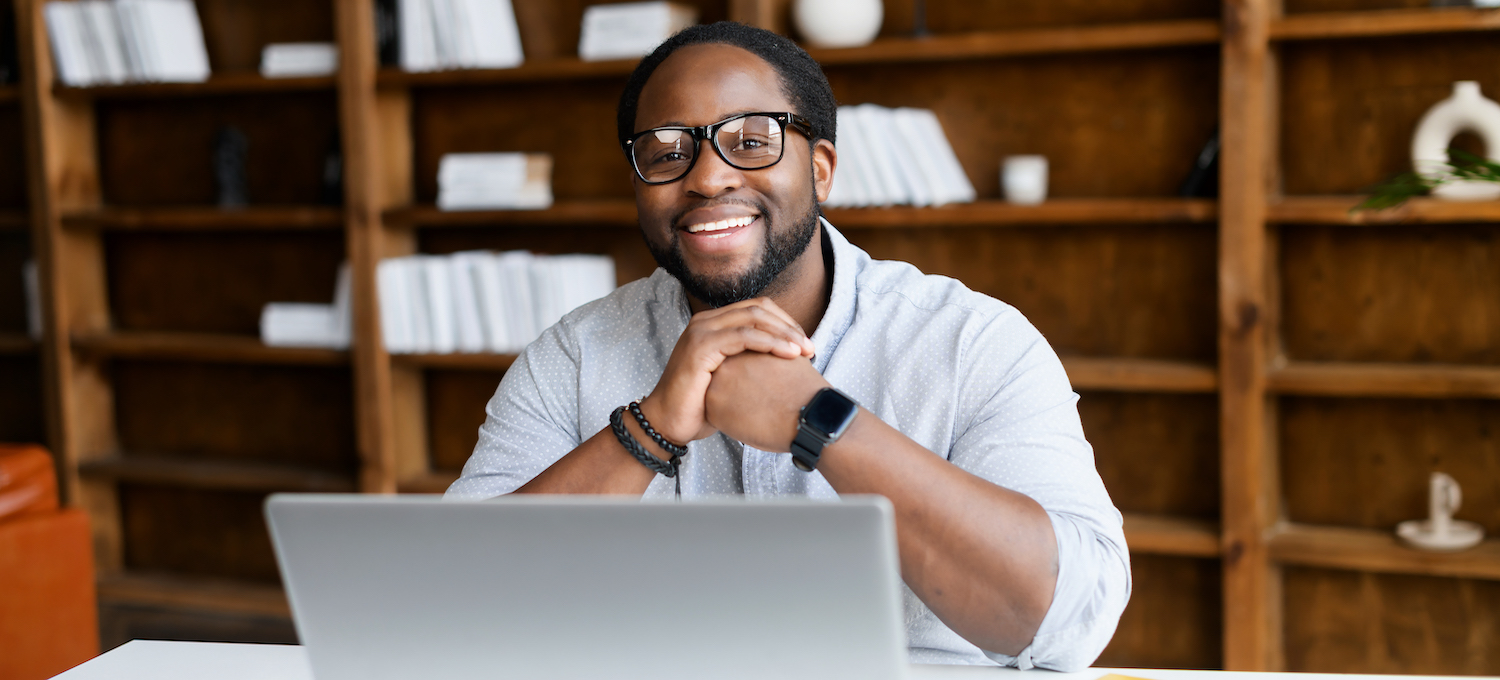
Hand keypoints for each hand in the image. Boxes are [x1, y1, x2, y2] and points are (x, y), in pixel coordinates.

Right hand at [639, 298, 814, 444]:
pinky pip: (743, 336)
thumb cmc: (701, 406)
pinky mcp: (700, 346)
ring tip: (805, 350)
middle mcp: (706, 321)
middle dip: (789, 326)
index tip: (805, 344)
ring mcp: (701, 331)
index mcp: (713, 324)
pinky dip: (769, 343)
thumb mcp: (731, 378)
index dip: (785, 322)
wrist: (668, 423)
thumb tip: (786, 362)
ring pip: (753, 317)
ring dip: (784, 333)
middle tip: (810, 347)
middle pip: (758, 308)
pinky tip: (787, 354)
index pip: (757, 309)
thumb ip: (750, 362)